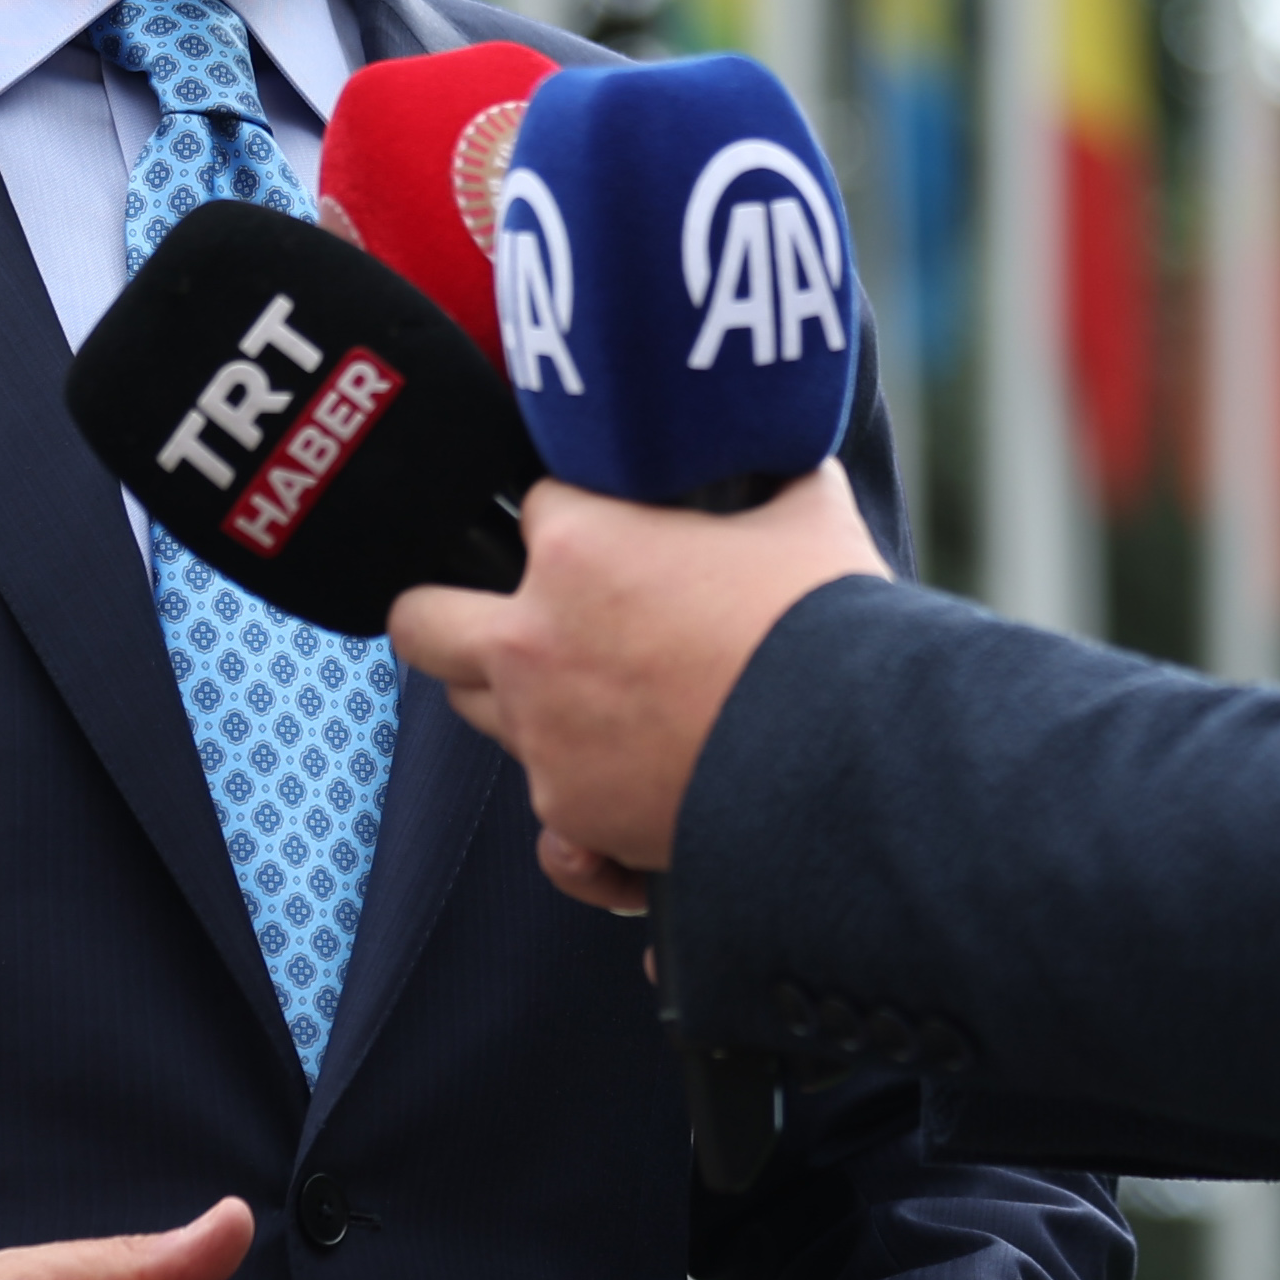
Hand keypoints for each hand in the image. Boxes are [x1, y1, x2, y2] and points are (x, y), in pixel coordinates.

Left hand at [391, 467, 888, 878]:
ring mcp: (543, 736)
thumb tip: (791, 453)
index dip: (575, 515)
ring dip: (509, 699)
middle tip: (509, 614)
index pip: (535, 505)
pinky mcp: (573, 817)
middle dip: (449, 611)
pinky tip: (618, 810)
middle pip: (424, 619)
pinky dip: (576, 826)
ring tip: (584, 701)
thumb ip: (779, 479)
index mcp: (578, 548)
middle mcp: (535, 641)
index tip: (614, 532)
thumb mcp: (811, 519)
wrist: (855, 757)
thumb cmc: (829, 628)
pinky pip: (541, 827)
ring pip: (471, 709)